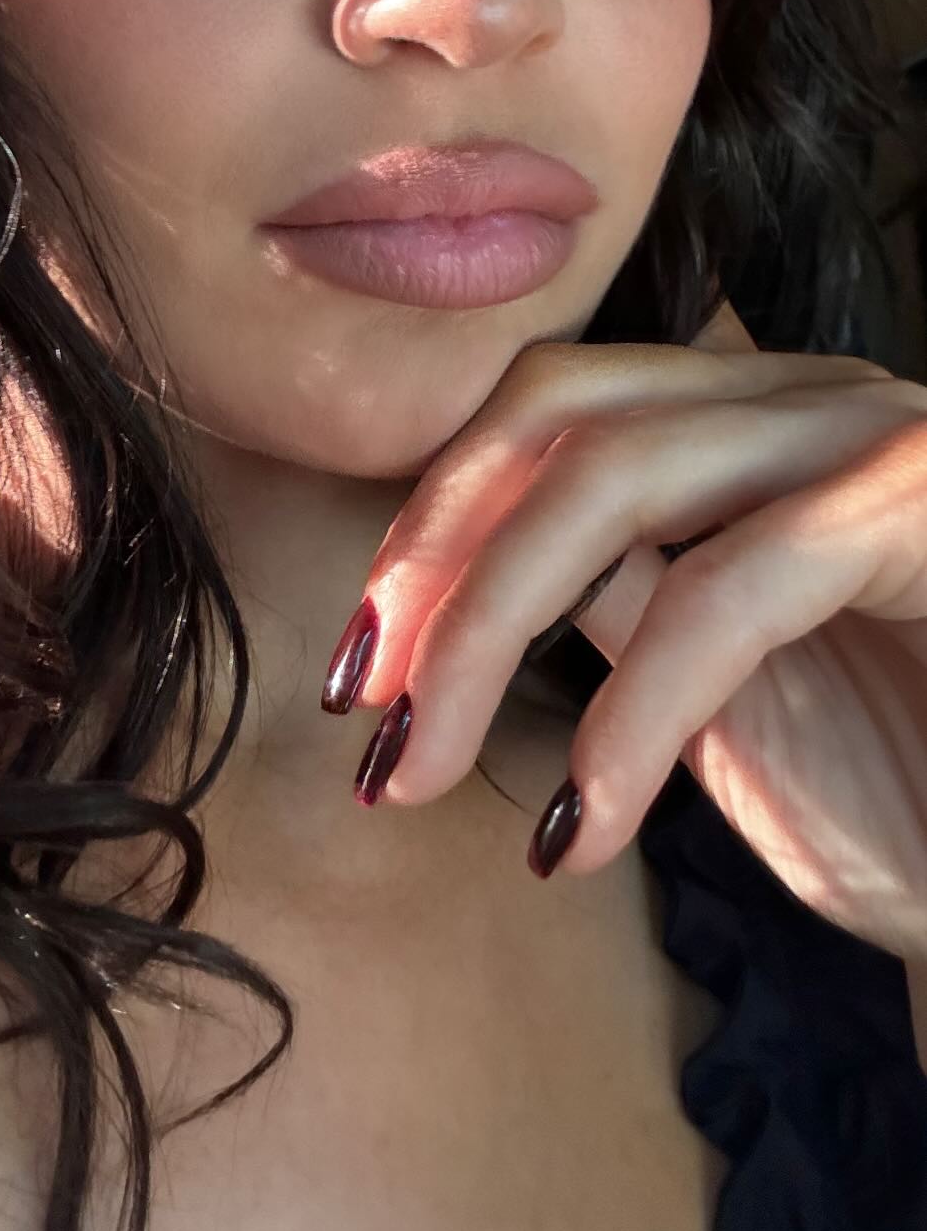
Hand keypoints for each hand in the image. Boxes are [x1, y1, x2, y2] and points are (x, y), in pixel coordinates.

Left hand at [321, 301, 926, 961]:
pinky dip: (630, 718)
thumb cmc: (899, 795)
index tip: (361, 661)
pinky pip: (734, 589)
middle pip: (565, 413)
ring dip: (492, 627)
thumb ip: (615, 591)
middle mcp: (813, 397)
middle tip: (367, 707)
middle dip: (438, 558)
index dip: (433, 513)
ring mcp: (879, 440)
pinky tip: (580, 833)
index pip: (552, 402)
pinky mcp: (924, 508)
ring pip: (625, 477)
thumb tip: (461, 569)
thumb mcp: (711, 687)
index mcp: (754, 421)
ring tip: (425, 767)